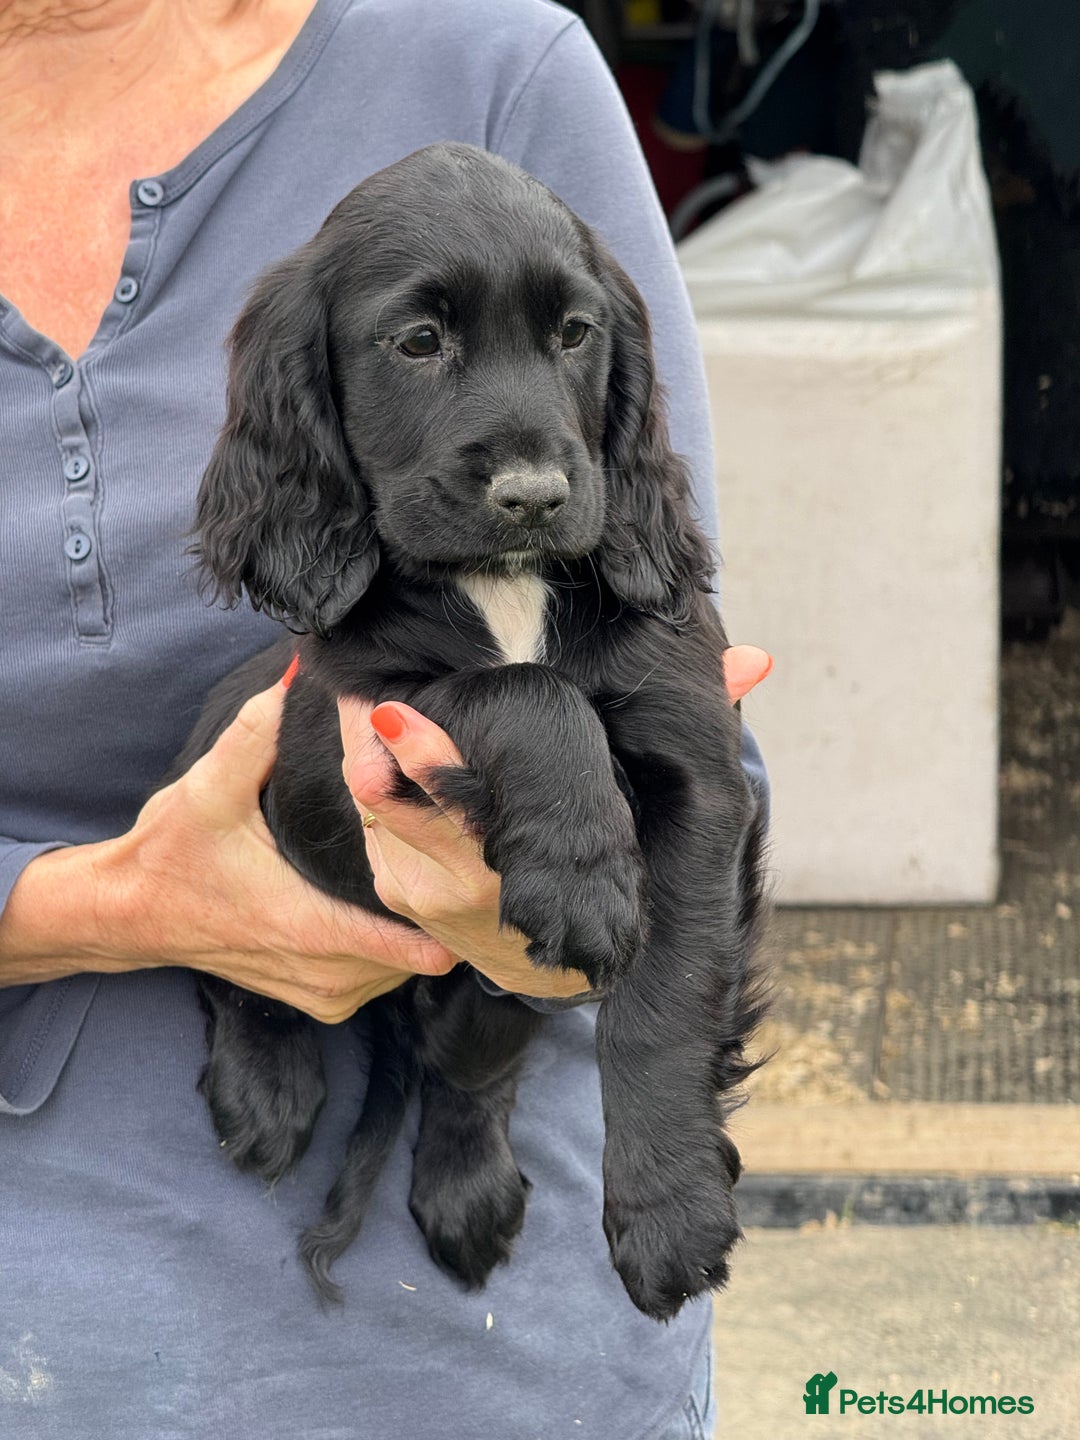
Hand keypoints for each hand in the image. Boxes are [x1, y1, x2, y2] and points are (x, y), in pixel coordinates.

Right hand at [99, 678, 454, 1020]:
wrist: (129, 913)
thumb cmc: (171, 854)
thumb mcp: (210, 787)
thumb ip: (259, 731)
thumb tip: (301, 674)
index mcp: (311, 926)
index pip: (414, 944)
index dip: (447, 904)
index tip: (465, 865)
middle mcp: (327, 974)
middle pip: (423, 952)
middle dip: (439, 906)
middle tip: (452, 854)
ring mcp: (326, 994)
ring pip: (408, 969)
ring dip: (419, 926)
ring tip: (427, 871)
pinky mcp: (321, 999)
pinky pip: (382, 978)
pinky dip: (394, 948)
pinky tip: (394, 903)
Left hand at [339, 644, 771, 998]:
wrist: (551, 959)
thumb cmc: (603, 857)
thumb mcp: (638, 800)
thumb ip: (700, 722)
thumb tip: (757, 661)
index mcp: (533, 865)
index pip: (470, 811)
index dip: (430, 763)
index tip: (398, 715)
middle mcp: (469, 890)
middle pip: (403, 808)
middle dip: (381, 752)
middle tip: (365, 693)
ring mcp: (425, 900)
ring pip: (377, 812)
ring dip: (362, 755)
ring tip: (359, 695)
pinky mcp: (397, 897)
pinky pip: (368, 827)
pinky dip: (364, 778)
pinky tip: (366, 732)